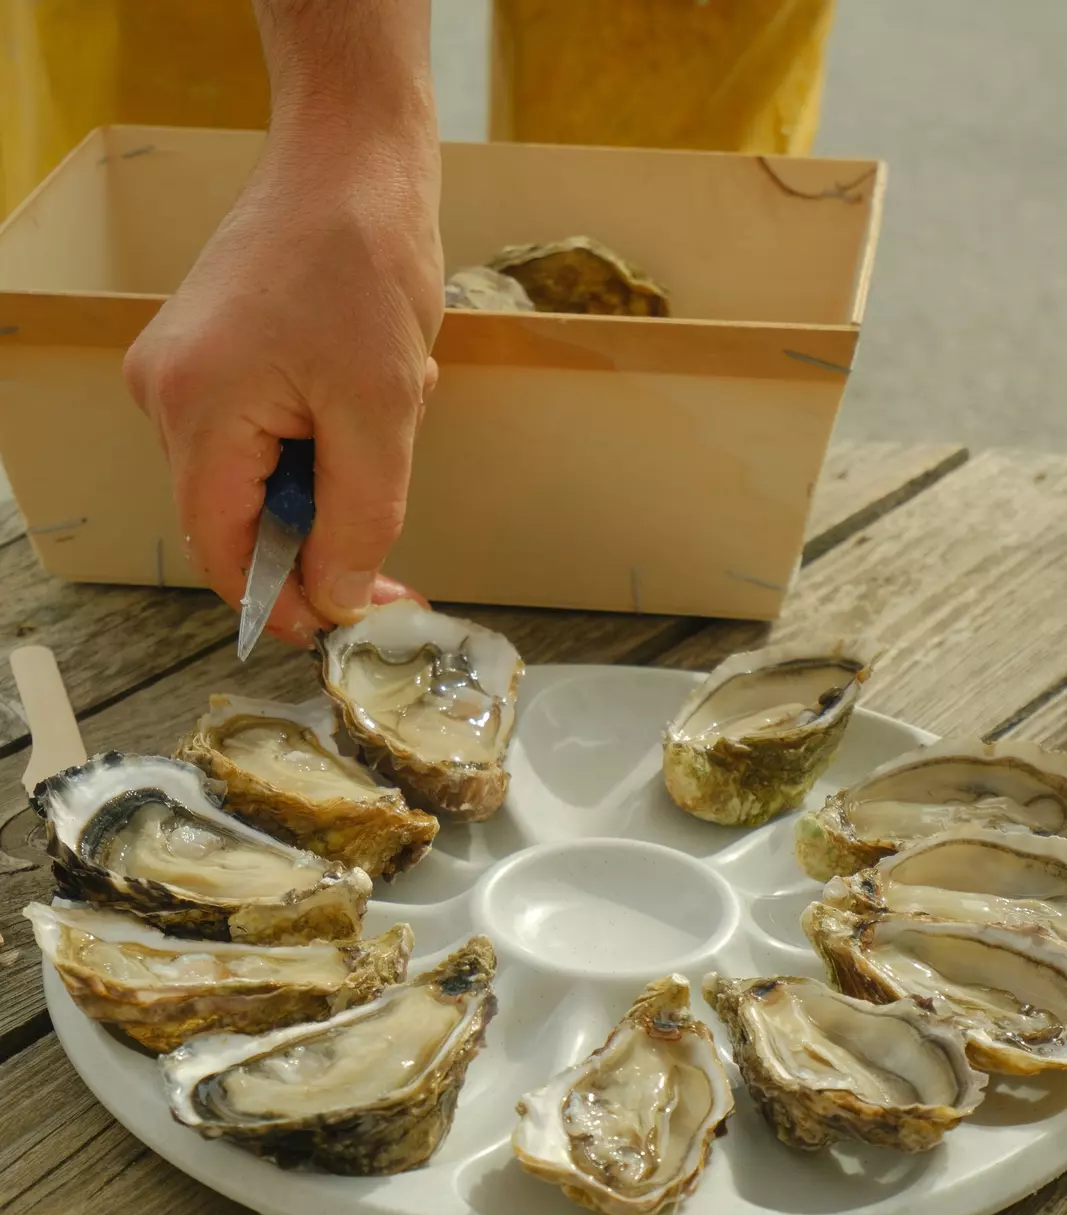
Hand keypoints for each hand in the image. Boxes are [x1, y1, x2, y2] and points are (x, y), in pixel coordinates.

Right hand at [124, 125, 442, 644]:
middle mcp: (167, 395)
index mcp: (196, 412)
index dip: (284, 603)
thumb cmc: (366, 261)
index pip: (223, 554)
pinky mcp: (208, 354)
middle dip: (324, 529)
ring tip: (391, 407)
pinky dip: (323, 431)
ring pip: (260, 477)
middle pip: (239, 518)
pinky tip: (366, 386)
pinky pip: (263, 432)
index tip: (348, 625)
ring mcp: (181, 371)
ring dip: (334, 470)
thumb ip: (358, 521)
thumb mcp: (382, 412)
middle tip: (396, 529)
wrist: (352, 154)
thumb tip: (337, 599)